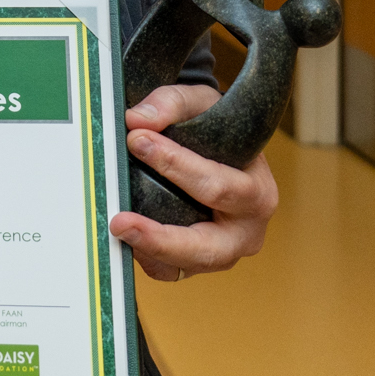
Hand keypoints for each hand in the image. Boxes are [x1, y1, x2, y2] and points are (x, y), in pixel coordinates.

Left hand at [106, 84, 278, 280]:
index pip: (219, 185)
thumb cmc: (214, 129)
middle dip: (163, 237)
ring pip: (187, 265)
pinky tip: (125, 242)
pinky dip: (147, 260)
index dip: (176, 164)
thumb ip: (171, 104)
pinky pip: (171, 272)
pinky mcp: (196, 263)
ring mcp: (222, 251)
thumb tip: (137, 120)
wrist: (216, 150)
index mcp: (257, 191)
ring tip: (117, 231)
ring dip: (150, 252)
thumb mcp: (200, 103)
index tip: (137, 140)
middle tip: (121, 221)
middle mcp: (245, 229)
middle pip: (209, 247)